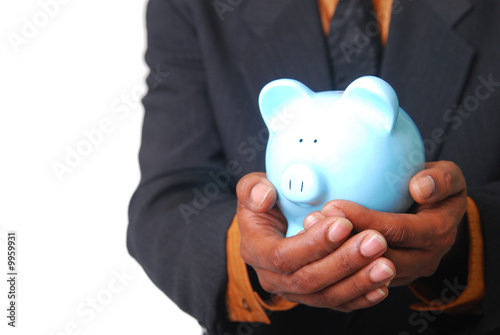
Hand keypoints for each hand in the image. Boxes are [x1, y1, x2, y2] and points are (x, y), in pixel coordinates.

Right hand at [236, 172, 395, 311]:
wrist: (273, 225)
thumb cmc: (265, 204)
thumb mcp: (251, 189)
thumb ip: (251, 189)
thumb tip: (264, 197)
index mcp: (256, 251)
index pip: (282, 256)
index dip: (313, 244)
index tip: (343, 224)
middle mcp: (273, 278)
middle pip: (309, 280)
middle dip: (344, 262)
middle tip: (375, 241)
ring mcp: (295, 292)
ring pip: (327, 296)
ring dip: (358, 282)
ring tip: (385, 265)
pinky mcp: (316, 296)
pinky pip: (339, 304)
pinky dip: (362, 297)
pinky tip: (382, 286)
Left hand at [317, 161, 466, 286]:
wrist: (442, 217)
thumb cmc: (441, 191)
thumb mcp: (450, 178)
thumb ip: (441, 179)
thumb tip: (420, 187)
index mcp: (438, 232)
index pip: (398, 230)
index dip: (365, 220)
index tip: (335, 205)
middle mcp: (425, 258)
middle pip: (378, 254)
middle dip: (343, 241)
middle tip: (313, 220)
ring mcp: (407, 272)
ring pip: (367, 271)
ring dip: (337, 253)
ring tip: (309, 231)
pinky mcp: (390, 278)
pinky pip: (363, 277)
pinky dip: (340, 263)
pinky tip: (315, 247)